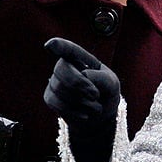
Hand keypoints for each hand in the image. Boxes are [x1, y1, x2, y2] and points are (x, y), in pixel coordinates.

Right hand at [43, 37, 120, 161]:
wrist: (100, 116)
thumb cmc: (106, 93)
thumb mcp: (112, 84)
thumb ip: (102, 78)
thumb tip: (84, 74)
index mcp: (80, 58)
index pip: (68, 49)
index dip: (59, 46)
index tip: (50, 45)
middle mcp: (65, 66)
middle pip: (62, 69)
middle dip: (78, 83)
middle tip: (96, 95)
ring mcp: (55, 81)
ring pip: (59, 88)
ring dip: (81, 101)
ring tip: (96, 106)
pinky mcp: (50, 96)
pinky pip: (55, 102)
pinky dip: (73, 111)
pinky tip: (85, 114)